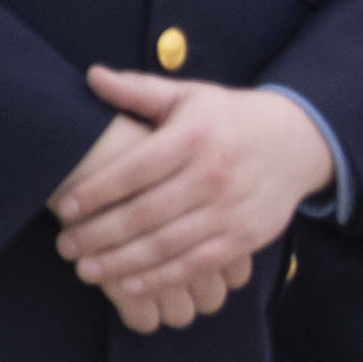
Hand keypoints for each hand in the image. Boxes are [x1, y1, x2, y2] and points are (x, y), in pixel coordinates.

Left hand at [51, 68, 334, 331]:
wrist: (298, 142)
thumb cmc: (232, 118)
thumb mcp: (191, 96)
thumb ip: (139, 90)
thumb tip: (92, 76)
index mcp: (194, 137)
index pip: (135, 169)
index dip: (95, 191)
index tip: (63, 208)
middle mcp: (213, 175)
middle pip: (145, 213)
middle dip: (99, 234)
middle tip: (65, 246)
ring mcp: (230, 210)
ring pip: (166, 245)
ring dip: (121, 263)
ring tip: (85, 270)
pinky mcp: (244, 238)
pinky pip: (195, 264)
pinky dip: (159, 279)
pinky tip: (128, 285)